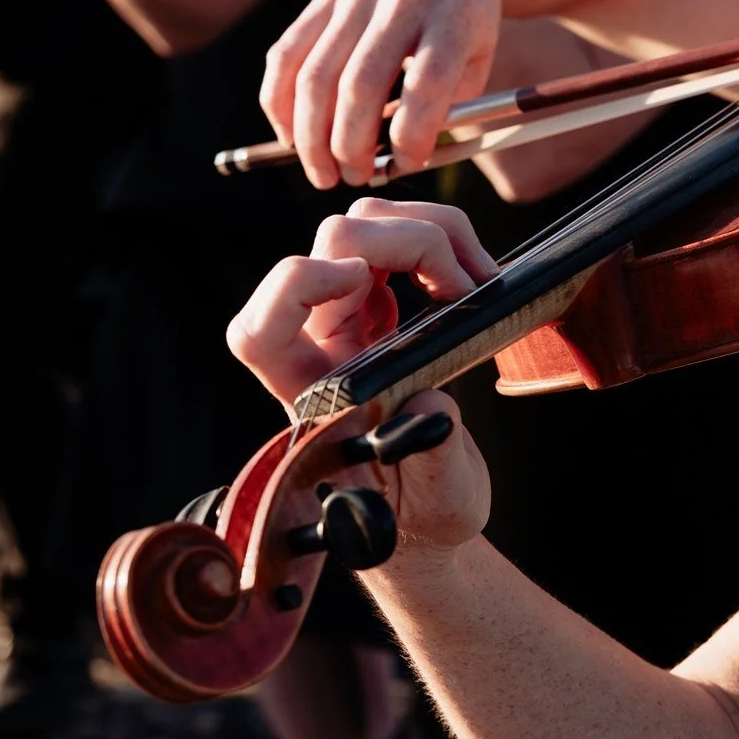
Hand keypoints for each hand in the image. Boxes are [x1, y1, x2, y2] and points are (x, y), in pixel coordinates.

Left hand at [226, 200, 499, 552]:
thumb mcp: (439, 499)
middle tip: (468, 285)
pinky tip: (470, 280)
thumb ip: (431, 455)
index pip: (261, 330)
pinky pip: (393, 239)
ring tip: (477, 277)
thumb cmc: (422, 511)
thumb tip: (431, 408)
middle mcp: (319, 346)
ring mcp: (346, 319)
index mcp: (312, 398)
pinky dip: (439, 241)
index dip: (297, 285)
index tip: (358, 281)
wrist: (430, 510)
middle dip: (407, 242)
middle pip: (330, 246)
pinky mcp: (377, 305)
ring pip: (362, 227)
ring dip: (428, 231)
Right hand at [265, 0, 511, 187]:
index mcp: (453, 12)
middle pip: (360, 83)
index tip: (408, 163)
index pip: (426, 82)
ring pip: (315, 73)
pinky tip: (291, 136)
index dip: (412, 135)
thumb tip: (402, 158)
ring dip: (311, 136)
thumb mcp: (482, 52)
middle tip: (356, 178)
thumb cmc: (465, 10)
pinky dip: (280, 103)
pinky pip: (285, 55)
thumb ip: (451, 105)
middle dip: (350, 145)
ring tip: (322, 172)